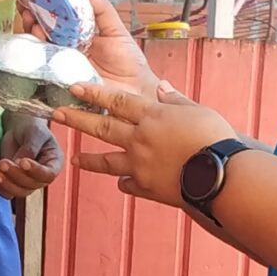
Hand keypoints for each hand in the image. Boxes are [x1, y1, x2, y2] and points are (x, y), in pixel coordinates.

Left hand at [0, 110, 63, 199]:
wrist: (18, 128)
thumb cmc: (30, 127)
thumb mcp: (33, 133)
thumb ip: (29, 149)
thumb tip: (18, 164)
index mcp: (54, 163)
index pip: (48, 174)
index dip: (36, 171)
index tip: (23, 162)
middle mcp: (43, 176)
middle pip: (32, 185)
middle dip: (16, 175)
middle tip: (3, 163)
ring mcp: (28, 181)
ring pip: (20, 191)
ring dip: (7, 184)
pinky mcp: (14, 183)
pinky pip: (8, 192)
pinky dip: (0, 187)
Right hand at [15, 0, 157, 100]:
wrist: (135, 92)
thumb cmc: (129, 64)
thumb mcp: (116, 31)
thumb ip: (102, 10)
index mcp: (78, 36)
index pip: (56, 18)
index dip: (44, 6)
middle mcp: (66, 50)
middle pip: (42, 32)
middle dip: (32, 17)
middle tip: (28, 8)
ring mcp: (62, 67)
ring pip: (39, 49)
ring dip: (32, 34)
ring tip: (32, 23)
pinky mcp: (60, 83)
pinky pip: (44, 72)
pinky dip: (36, 60)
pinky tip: (37, 47)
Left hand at [50, 81, 239, 208]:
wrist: (219, 175)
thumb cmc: (214, 138)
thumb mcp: (198, 110)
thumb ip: (177, 100)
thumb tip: (163, 87)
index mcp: (152, 116)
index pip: (116, 101)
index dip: (94, 93)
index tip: (74, 88)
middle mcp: (140, 139)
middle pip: (102, 128)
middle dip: (76, 119)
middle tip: (56, 115)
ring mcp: (140, 165)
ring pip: (108, 162)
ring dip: (90, 160)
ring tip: (75, 160)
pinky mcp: (148, 188)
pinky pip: (130, 185)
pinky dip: (125, 183)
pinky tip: (122, 183)